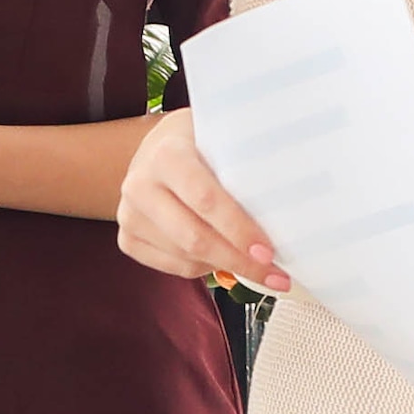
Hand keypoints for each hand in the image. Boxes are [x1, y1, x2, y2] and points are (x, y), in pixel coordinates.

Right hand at [116, 108, 284, 292]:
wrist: (157, 146)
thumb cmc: (200, 142)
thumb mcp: (221, 138)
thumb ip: (244, 165)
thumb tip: (286, 206)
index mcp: (166, 155)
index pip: (205, 199)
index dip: (238, 229)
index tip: (269, 251)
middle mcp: (140, 185)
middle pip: (194, 238)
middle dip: (240, 261)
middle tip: (276, 276)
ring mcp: (129, 214)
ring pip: (186, 257)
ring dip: (227, 267)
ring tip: (260, 269)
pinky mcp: (128, 238)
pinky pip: (174, 267)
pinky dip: (204, 268)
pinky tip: (223, 258)